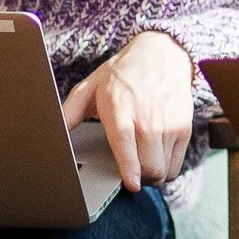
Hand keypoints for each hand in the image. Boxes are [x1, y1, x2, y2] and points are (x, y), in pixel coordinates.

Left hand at [61, 31, 195, 191]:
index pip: (126, 143)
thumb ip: (71, 111)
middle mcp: (148, 119)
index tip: (132, 184)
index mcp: (120, 108)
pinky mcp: (184, 129)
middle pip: (151, 167)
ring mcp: (170, 125)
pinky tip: (154, 158)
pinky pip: (175, 166)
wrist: (162, 54)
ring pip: (164, 170)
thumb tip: (54, 132)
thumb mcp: (91, 85)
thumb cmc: (123, 73)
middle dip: (139, 180)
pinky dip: (164, 170)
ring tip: (140, 165)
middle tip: (128, 175)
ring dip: (151, 176)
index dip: (130, 167)